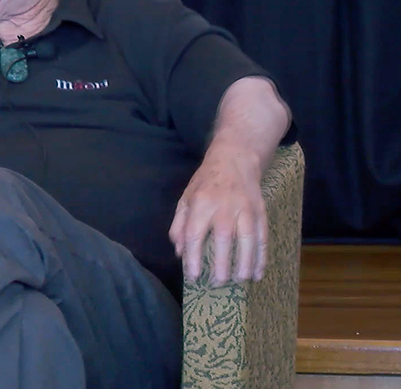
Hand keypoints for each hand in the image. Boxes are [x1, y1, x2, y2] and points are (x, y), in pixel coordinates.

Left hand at [168, 145, 266, 285]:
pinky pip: (262, 237)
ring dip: (244, 263)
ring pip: (247, 239)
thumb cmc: (206, 182)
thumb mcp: (186, 198)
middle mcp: (223, 207)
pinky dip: (261, 257)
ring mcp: (245, 209)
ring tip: (239, 281)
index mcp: (201, 203)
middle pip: (223, 238)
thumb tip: (179, 253)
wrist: (235, 159)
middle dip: (221, 264)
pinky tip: (258, 273)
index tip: (193, 277)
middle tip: (217, 283)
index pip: (194, 234)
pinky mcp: (260, 212)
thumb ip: (179, 225)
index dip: (193, 258)